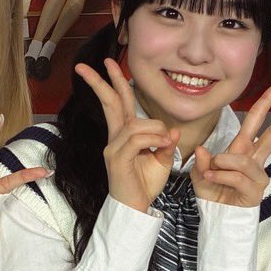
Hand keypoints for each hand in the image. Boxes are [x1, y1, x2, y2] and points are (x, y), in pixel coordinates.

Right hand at [74, 57, 178, 213]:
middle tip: (97, 62)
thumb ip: (165, 143)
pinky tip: (161, 147)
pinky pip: (135, 139)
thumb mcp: (161, 161)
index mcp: (124, 135)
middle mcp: (115, 138)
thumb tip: (173, 129)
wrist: (135, 209)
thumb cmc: (144, 185)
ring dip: (155, 130)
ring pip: (135, 123)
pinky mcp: (116, 158)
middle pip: (110, 102)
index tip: (109, 65)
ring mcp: (113, 147)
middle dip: (104, 81)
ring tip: (165, 144)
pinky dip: (152, 139)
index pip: (118, 103)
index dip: (114, 82)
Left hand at [191, 82, 270, 207]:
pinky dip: (222, 177)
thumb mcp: (200, 173)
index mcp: (243, 148)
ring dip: (223, 163)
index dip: (266, 102)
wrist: (215, 217)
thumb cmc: (212, 192)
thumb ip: (202, 161)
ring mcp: (258, 175)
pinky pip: (238, 177)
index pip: (257, 120)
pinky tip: (214, 179)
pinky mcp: (256, 191)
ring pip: (244, 160)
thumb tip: (204, 149)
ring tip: (211, 171)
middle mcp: (255, 159)